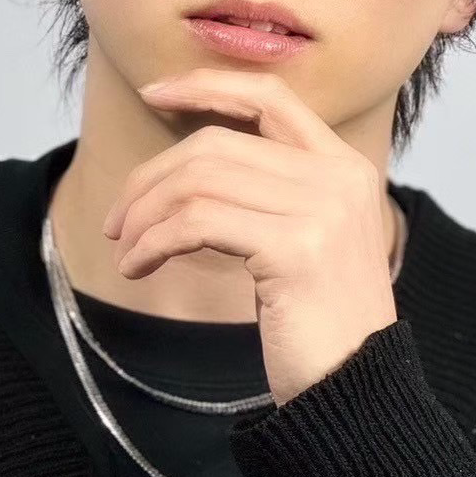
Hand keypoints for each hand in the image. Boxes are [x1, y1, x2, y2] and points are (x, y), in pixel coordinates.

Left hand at [102, 67, 399, 406]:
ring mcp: (322, 210)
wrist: (356, 390)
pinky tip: (139, 267)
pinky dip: (154, 241)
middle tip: (120, 220)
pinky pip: (197, 223)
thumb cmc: (319, 323)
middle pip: (217, 143)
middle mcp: (339, 177)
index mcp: (345, 166)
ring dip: (146, 215)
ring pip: (200, 181)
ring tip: (128, 249)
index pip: (270, 94)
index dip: (206, 85)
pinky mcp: (296, 248)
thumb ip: (270, 192)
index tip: (154, 92)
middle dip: (152, 176)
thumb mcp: (306, 239)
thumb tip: (188, 165)